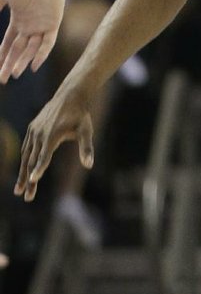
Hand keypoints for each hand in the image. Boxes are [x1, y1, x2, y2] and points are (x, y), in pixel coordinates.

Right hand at [0, 0, 65, 82]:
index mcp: (19, 19)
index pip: (9, 42)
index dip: (2, 55)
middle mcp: (31, 24)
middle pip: (19, 49)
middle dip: (10, 64)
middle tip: (3, 80)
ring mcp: (42, 24)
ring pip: (32, 48)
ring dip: (23, 61)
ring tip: (13, 74)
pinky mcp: (53, 22)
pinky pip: (48, 42)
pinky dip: (41, 54)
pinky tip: (33, 66)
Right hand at [14, 86, 93, 201]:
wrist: (70, 95)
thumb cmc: (80, 115)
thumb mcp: (86, 131)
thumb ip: (86, 148)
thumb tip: (89, 165)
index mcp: (52, 136)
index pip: (44, 157)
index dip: (39, 169)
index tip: (32, 181)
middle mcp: (40, 134)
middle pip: (32, 161)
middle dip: (28, 180)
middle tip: (27, 197)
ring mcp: (34, 131)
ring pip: (26, 156)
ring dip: (22, 173)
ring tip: (19, 190)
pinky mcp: (32, 128)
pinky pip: (26, 147)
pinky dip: (24, 159)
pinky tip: (23, 170)